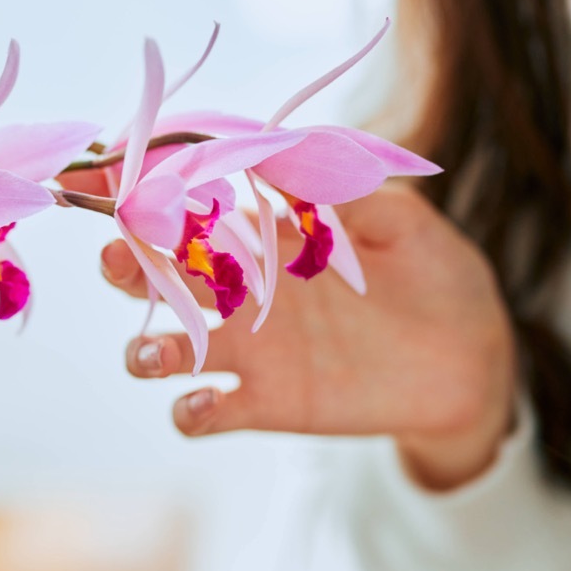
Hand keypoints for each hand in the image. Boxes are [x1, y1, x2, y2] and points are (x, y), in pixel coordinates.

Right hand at [100, 180, 517, 490]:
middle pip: (161, 273)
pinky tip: (205, 402)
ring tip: (155, 352)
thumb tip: (280, 158)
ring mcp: (252, 347)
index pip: (191, 205)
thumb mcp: (399, 219)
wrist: (473, 357)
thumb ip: (342, 192)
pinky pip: (204, 413)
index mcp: (267, 232)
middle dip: (128, 263)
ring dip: (145, 347)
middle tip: (118, 255)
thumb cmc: (437, 272)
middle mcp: (245, 287)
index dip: (139, 190)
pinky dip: (190, 410)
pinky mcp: (268, 402)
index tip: (97, 176)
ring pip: (169, 346)